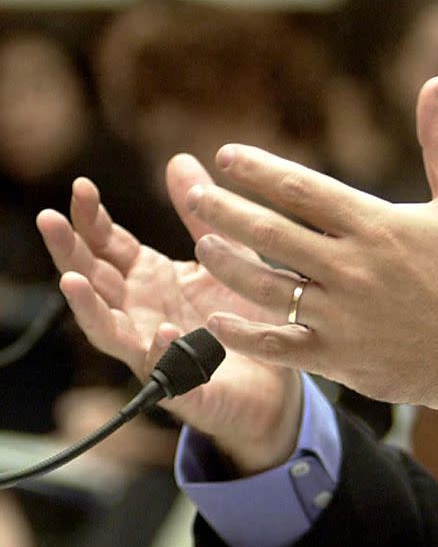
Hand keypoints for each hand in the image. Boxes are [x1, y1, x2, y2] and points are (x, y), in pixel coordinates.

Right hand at [37, 155, 302, 473]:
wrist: (277, 381)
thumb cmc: (243, 315)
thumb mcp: (228, 254)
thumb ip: (199, 215)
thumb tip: (178, 160)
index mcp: (149, 279)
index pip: (108, 245)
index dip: (92, 218)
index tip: (82, 186)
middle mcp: (142, 312)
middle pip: (94, 280)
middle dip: (68, 252)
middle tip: (50, 220)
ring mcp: (156, 350)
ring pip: (109, 330)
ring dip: (89, 306)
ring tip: (73, 280)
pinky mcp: (185, 386)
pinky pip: (167, 371)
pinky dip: (162, 351)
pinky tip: (161, 332)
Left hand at [187, 77, 437, 443]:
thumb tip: (437, 82)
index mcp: (378, 226)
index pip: (302, 189)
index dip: (258, 169)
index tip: (227, 156)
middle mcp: (353, 268)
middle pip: (271, 234)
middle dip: (226, 210)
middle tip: (192, 192)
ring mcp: (343, 317)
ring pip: (265, 287)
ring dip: (227, 264)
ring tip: (201, 244)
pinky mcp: (341, 358)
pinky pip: (278, 345)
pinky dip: (241, 333)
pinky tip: (215, 319)